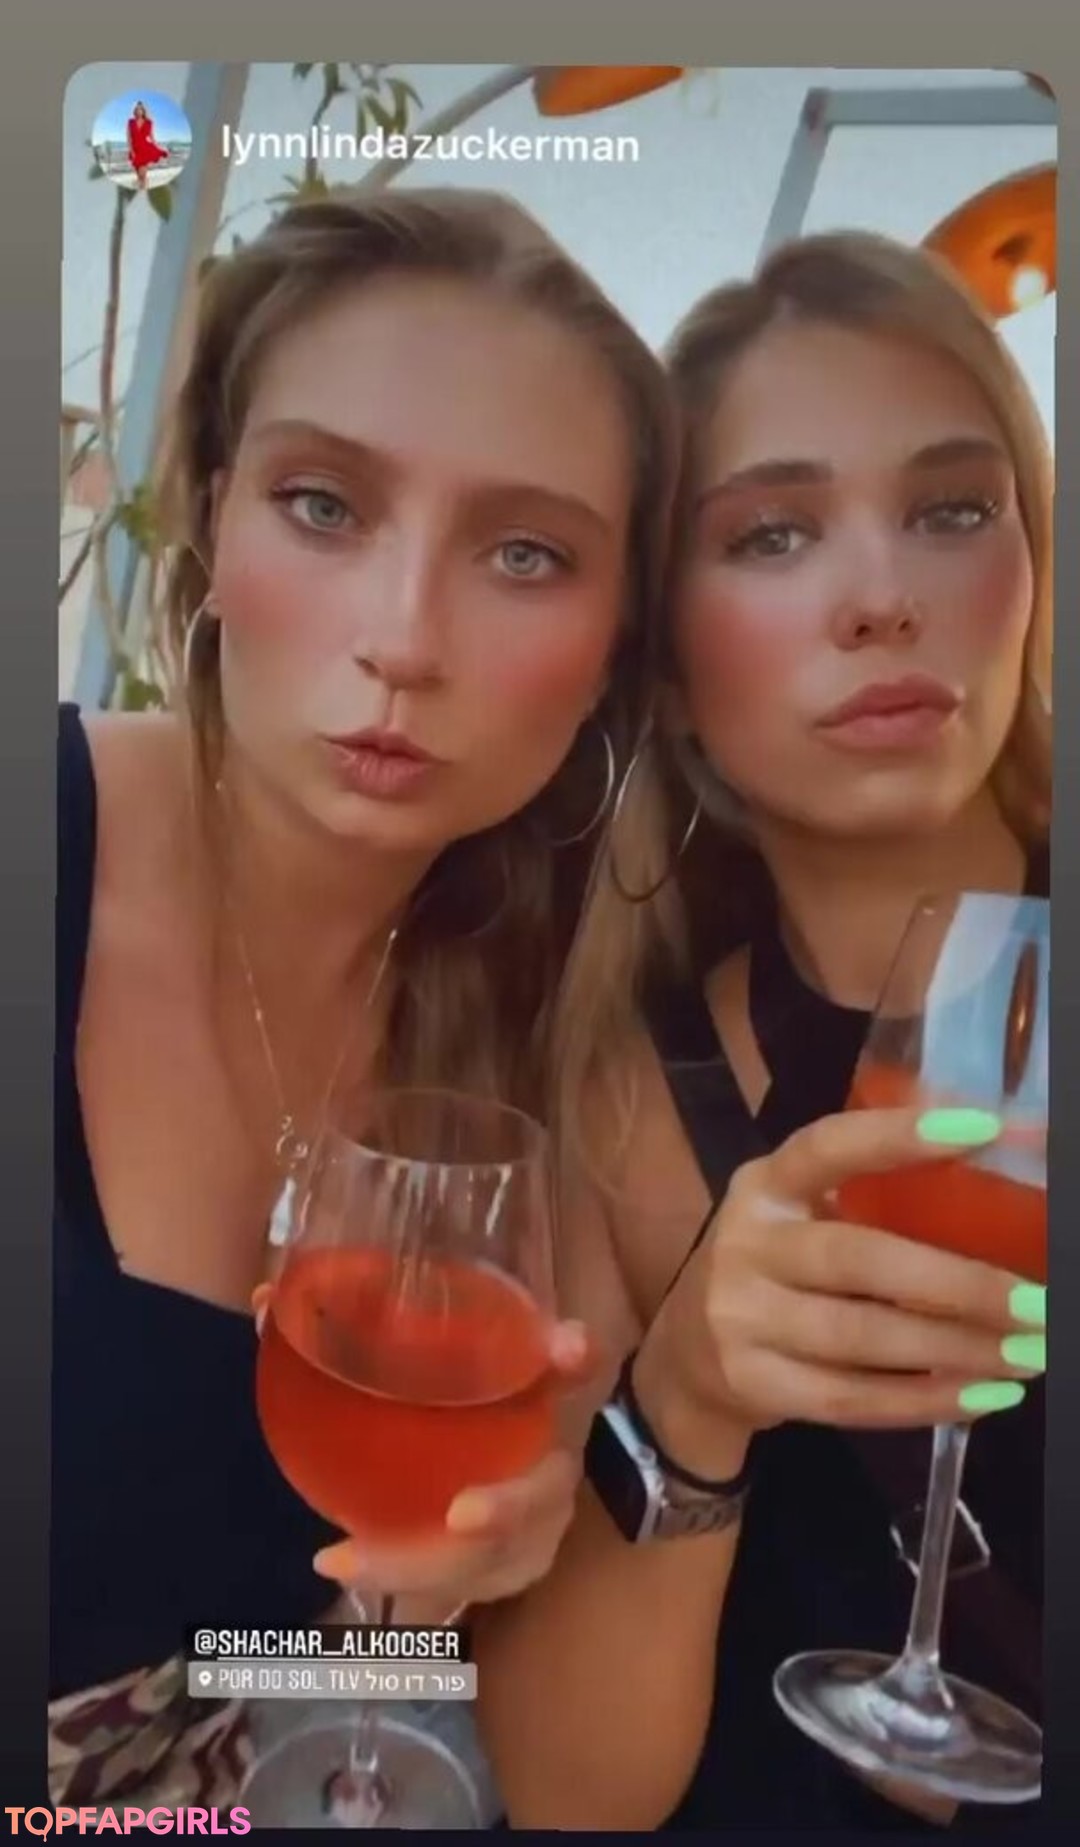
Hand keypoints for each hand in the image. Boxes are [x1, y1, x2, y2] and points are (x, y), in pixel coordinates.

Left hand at [252, 1283, 599, 1608]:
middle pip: (547, 1488)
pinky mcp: (501, 1572)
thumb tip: (267, 1295)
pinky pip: (453, 1587)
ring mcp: (533, 1529)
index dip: (577, 1359)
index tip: (567, 1344)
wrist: (458, 1490)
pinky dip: (394, 1575)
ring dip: (427, 1561)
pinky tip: (336, 1560)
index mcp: (534, 1395)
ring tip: (350, 1559)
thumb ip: (341, 1332)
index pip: (576, 1369)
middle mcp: (548, 1461)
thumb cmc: (434, 1411)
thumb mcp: (403, 1373)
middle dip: (511, 1505)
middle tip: (460, 1515)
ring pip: (493, 1557)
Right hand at [638, 1104, 1046, 1459]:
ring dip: (955, 1349)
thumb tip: (1000, 1174)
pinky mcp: (751, 1383)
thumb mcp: (797, 1217)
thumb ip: (871, 1201)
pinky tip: (982, 1397)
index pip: (828, 1147)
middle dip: (958, 1283)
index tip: (984, 1128)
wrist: (683, 1361)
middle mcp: (747, 1243)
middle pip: (858, 1259)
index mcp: (765, 1185)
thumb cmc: (772, 1272)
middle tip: (1036, 1302)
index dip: (898, 1135)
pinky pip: (850, 1399)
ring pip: (861, 1338)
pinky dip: (924, 1401)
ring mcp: (741, 1318)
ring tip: (1027, 1355)